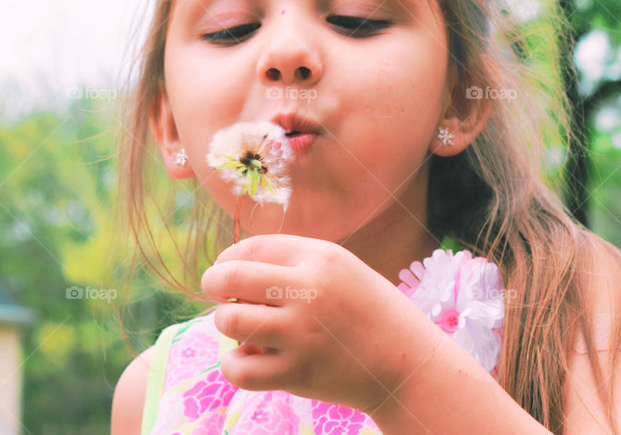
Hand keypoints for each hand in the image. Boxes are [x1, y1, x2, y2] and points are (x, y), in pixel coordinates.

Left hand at [200, 234, 441, 412]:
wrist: (406, 362)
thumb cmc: (370, 312)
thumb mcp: (342, 270)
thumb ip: (295, 263)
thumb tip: (233, 266)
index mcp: (321, 258)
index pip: (252, 247)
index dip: (229, 258)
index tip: (227, 271)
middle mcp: (309, 290)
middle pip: (230, 277)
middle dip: (214, 283)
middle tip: (219, 294)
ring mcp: (301, 333)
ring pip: (229, 320)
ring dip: (228, 323)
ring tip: (245, 329)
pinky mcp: (296, 373)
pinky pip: (238, 369)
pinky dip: (233, 364)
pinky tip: (248, 359)